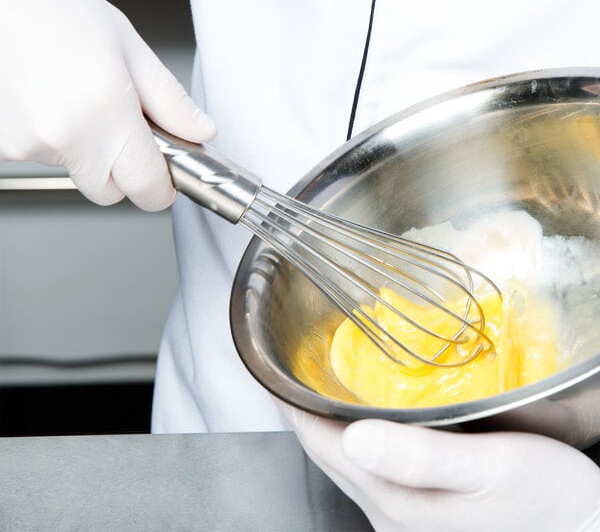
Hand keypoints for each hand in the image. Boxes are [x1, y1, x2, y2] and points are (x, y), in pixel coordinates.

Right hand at [0, 0, 214, 210]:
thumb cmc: (48, 5)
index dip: (161, 186)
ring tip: (74, 96)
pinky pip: (41, 155)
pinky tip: (47, 99)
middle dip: (122, 170)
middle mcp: (63, 136)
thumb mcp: (127, 46)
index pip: (148, 189)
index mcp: (106, 113)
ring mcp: (25, 144)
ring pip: (74, 171)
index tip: (164, 175)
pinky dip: (50, 137)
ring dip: (83, 148)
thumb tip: (200, 132)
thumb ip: (170, 101)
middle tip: (119, 126)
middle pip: (109, 191)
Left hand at [280, 402, 599, 531]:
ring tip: (318, 383)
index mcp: (395, 496)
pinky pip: (370, 463)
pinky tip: (364, 414)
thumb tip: (355, 436)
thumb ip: (422, 456)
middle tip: (290, 368)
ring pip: (346, 457)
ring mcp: (402, 512)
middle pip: (326, 452)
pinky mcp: (419, 507)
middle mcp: (389, 508)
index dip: (293, 406)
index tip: (273, 372)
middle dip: (303, 409)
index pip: (322, 445)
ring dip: (327, 420)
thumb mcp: (491, 470)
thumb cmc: (546, 500)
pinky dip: (355, 433)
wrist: (582, 530)